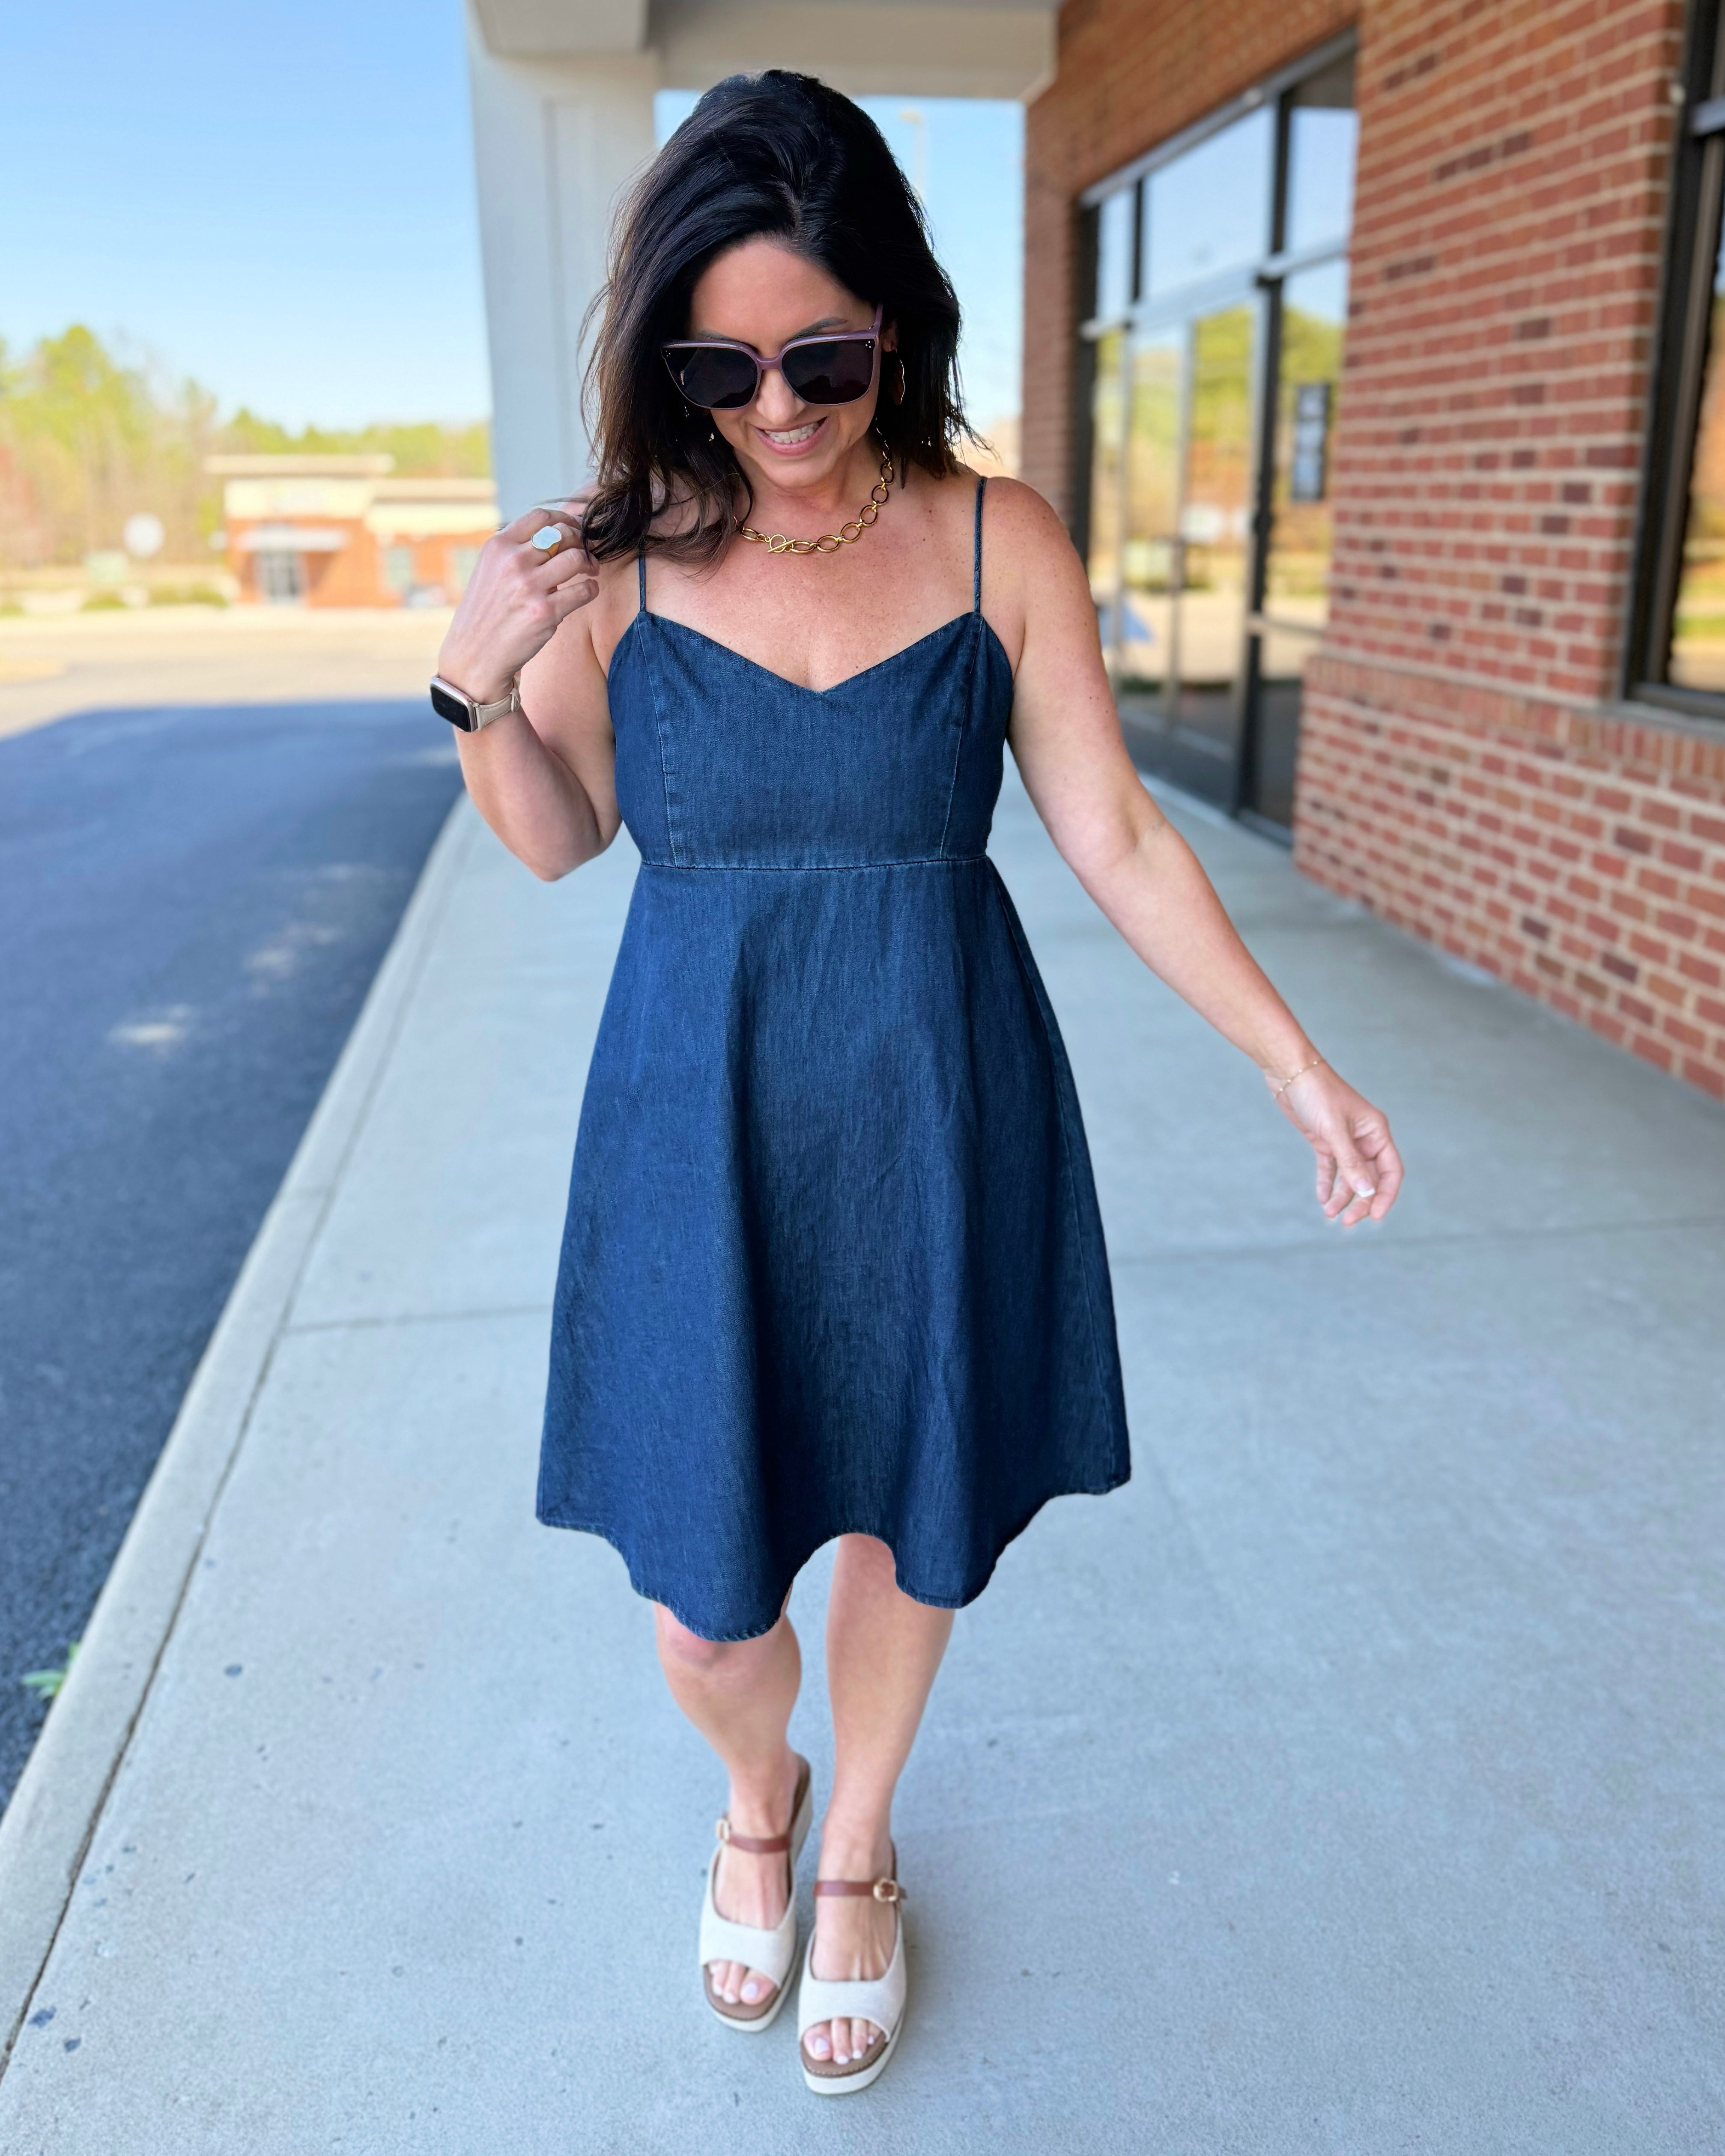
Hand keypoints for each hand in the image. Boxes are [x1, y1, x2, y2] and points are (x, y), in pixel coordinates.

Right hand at [436, 500, 599, 705]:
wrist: (474, 655)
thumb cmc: (487, 613)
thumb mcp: (490, 571)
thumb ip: (515, 551)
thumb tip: (555, 536)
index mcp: (498, 546)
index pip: (540, 517)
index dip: (565, 519)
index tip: (575, 529)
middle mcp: (512, 562)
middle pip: (563, 535)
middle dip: (581, 542)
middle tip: (586, 555)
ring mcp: (529, 586)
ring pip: (577, 559)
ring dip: (590, 564)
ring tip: (590, 573)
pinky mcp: (545, 612)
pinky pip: (583, 590)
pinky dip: (591, 589)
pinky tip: (586, 592)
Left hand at [1272, 1063, 1403, 1227]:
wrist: (1290, 1072)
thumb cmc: (1317, 1094)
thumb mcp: (1334, 1131)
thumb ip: (1351, 1163)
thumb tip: (1367, 1192)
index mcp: (1376, 1132)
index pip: (1391, 1170)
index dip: (1386, 1195)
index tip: (1376, 1216)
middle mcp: (1364, 1138)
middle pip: (1370, 1178)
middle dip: (1361, 1201)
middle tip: (1347, 1221)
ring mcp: (1344, 1140)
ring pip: (1350, 1176)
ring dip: (1342, 1195)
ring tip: (1331, 1214)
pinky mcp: (1324, 1140)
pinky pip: (1331, 1168)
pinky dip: (1327, 1183)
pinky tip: (1322, 1199)